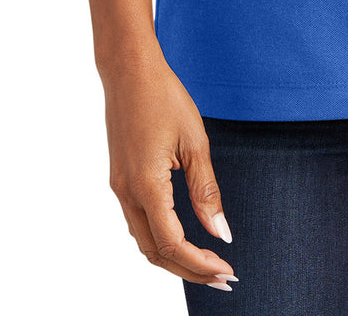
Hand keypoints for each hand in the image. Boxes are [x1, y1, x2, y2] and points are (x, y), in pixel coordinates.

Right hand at [100, 48, 237, 289]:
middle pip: (155, 252)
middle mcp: (127, 192)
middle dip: (189, 271)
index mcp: (146, 185)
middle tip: (223, 278)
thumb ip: (206, 191)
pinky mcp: (120, 178)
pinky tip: (183, 236)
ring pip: (144, 240)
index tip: (227, 269)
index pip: (172, 244)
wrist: (128, 69)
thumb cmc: (164, 97)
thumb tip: (220, 233)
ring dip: (174, 258)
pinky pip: (138, 222)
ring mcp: (119, 187)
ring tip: (207, 263)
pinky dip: (161, 239)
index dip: (200, 264)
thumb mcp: (194, 142)